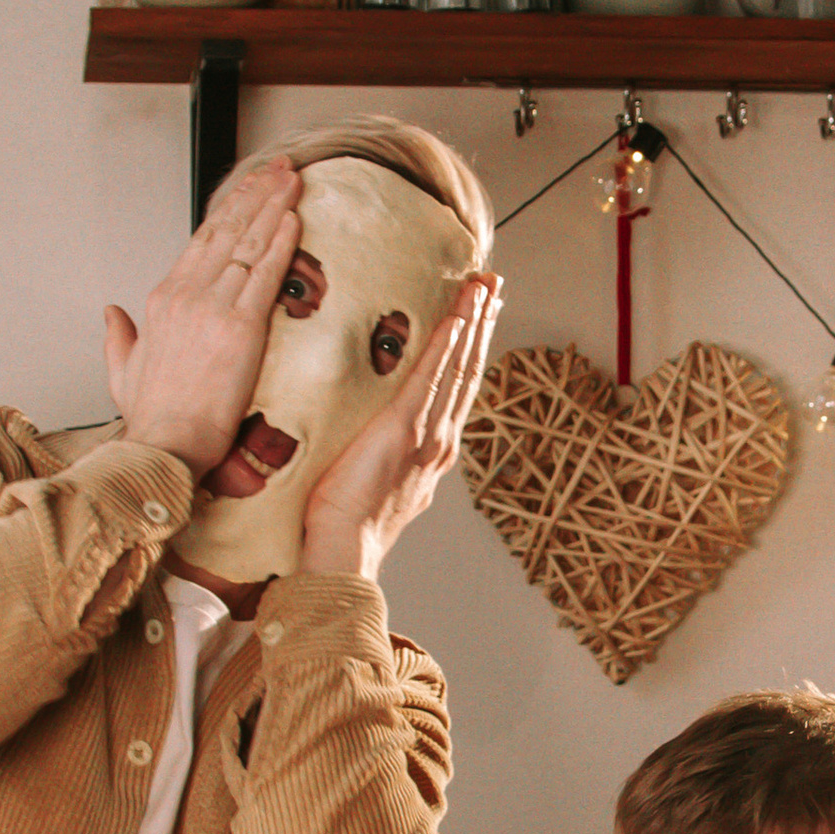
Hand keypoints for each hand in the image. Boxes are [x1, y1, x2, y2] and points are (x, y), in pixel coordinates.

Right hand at [104, 159, 305, 480]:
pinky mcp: (240, 327)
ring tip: (292, 180)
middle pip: (226, 231)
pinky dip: (281, 243)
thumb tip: (111, 313)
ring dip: (273, 206)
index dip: (229, 211)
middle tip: (279, 169)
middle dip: (255, 194)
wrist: (166, 444)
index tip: (249, 190)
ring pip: (247, 243)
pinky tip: (294, 218)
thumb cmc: (152, 416)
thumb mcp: (122, 371)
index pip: (202, 242)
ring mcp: (211, 307)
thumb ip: (118, 336)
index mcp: (161, 300)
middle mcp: (185, 294)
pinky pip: (265, 274)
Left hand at [297, 272, 501, 583]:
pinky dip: (447, 344)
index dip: (469, 347)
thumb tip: (360, 430)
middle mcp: (440, 441)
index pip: (456, 387)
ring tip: (483, 286)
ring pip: (457, 368)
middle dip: (481, 324)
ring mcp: (428, 435)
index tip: (477, 313)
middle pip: (467, 370)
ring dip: (472, 323)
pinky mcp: (405, 430)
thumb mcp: (369, 478)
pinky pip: (431, 378)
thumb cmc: (341, 523)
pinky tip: (458, 316)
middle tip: (493, 284)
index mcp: (433, 451)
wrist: (342, 549)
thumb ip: (375, 451)